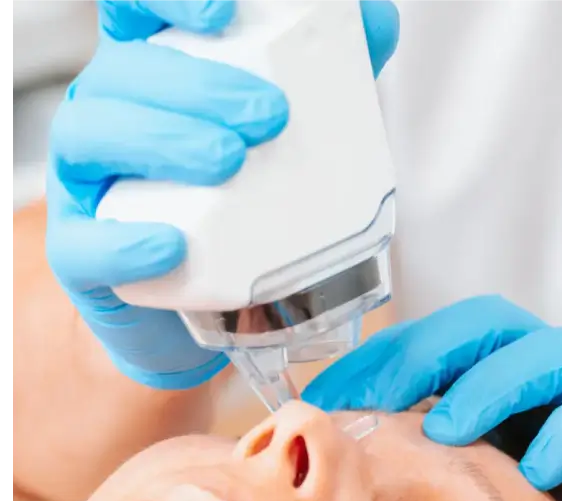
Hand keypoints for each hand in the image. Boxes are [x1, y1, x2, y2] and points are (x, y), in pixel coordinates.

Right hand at [47, 0, 399, 389]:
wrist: (219, 310)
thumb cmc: (245, 210)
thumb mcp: (288, 140)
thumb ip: (327, 82)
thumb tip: (379, 24)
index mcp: (154, 80)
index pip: (135, 12)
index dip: (166, 0)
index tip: (223, 12)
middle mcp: (111, 120)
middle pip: (124, 75)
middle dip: (196, 85)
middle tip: (269, 114)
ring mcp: (89, 186)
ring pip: (90, 139)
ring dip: (162, 141)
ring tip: (229, 161)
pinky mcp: (83, 255)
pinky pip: (83, 245)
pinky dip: (123, 243)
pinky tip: (171, 244)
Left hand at [304, 296, 561, 500]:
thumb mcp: (504, 471)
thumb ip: (451, 463)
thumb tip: (364, 484)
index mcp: (504, 371)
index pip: (430, 345)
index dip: (373, 364)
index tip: (321, 401)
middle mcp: (546, 364)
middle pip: (479, 328)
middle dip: (417, 358)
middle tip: (366, 403)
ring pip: (544, 354)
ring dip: (490, 387)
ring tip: (446, 431)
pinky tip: (538, 471)